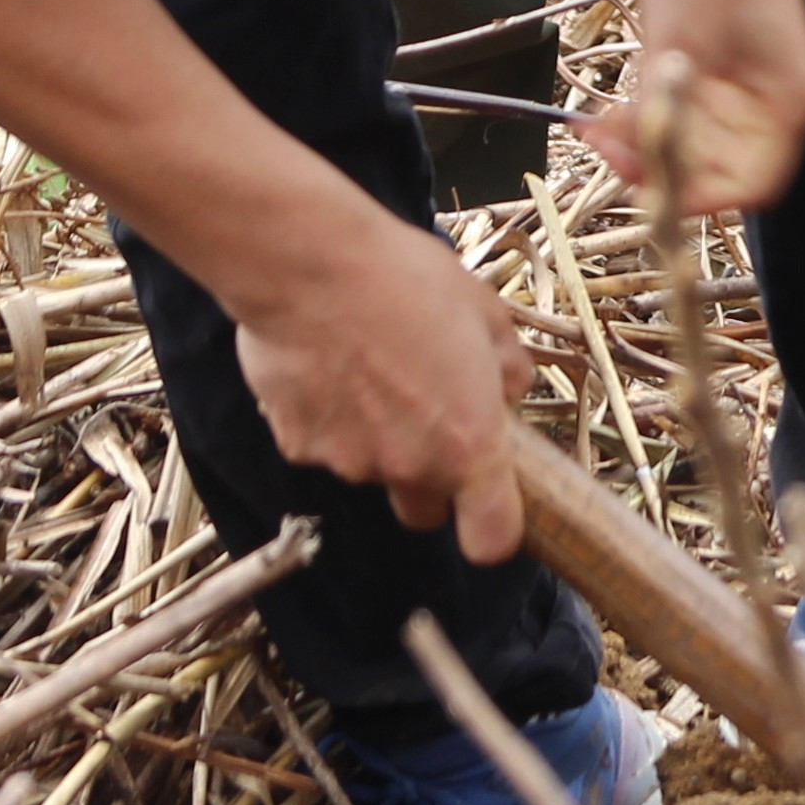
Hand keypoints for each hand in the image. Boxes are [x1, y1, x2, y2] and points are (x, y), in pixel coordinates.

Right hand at [227, 202, 536, 557]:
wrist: (311, 265)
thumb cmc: (405, 280)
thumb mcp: (484, 312)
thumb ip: (505, 367)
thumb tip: (507, 390)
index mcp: (468, 443)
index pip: (491, 539)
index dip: (492, 531)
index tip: (489, 509)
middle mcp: (410, 466)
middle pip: (425, 512)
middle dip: (430, 482)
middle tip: (425, 418)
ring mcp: (348, 462)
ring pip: (371, 472)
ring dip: (375, 440)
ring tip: (368, 369)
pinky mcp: (297, 446)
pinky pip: (322, 447)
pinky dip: (327, 422)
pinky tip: (327, 368)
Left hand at [611, 0, 804, 212]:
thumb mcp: (682, 38)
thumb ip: (668, 107)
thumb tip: (645, 167)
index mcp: (787, 102)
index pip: (751, 182)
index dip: (700, 199)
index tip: (644, 194)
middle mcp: (769, 106)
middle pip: (716, 171)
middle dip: (658, 170)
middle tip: (603, 150)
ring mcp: (739, 92)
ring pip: (687, 149)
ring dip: (640, 147)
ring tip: (594, 129)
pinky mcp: (709, 75)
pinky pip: (674, 118)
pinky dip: (639, 120)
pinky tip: (601, 115)